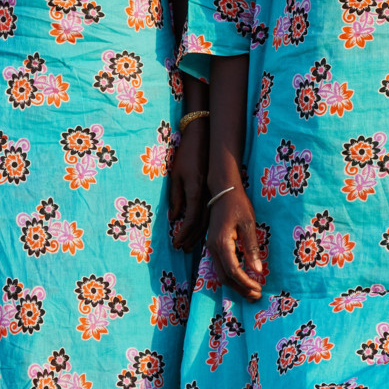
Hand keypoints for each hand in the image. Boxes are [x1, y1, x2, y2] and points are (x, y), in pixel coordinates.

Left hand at [168, 119, 206, 248]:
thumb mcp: (176, 176)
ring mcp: (212, 194)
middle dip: (191, 238)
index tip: (176, 244)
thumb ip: (176, 197)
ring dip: (198, 234)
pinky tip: (200, 231)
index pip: (190, 220)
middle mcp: (206, 196)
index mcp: (195, 191)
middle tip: (182, 249)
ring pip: (208, 220)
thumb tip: (174, 217)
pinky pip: (210, 212)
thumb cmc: (186, 156)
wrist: (203, 139)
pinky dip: (205, 224)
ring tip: (189, 245)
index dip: (183, 234)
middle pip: (201, 224)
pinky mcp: (214, 191)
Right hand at [207, 185, 264, 300]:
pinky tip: (243, 279)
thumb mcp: (248, 224)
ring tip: (251, 292)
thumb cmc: (237, 204)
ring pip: (221, 274)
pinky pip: (220, 266)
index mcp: (221, 243)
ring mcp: (211, 248)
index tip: (259, 287)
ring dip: (236, 285)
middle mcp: (213, 248)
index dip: (246, 282)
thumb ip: (251, 248)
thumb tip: (258, 270)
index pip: (233, 270)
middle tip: (256, 296)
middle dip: (240, 289)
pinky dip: (231, 276)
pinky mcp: (213, 246)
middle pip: (225, 277)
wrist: (222, 191)